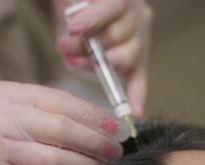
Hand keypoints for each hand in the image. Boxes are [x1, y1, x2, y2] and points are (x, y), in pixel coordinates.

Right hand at [0, 82, 128, 164]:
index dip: (91, 114)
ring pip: (52, 159)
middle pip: (59, 129)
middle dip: (93, 141)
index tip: (113, 125)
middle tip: (114, 150)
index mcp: (3, 94)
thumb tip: (95, 123)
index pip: (58, 101)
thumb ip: (44, 109)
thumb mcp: (8, 105)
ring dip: (83, 164)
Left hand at [55, 0, 152, 118]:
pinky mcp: (137, 63)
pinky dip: (136, 97)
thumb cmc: (77, 3)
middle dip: (89, 45)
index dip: (94, 19)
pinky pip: (138, 80)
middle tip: (65, 47)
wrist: (84, 8)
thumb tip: (74, 34)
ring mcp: (140, 41)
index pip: (114, 7)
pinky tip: (136, 113)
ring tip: (73, 62)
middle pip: (120, 35)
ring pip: (128, 57)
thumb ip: (76, 14)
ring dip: (97, 65)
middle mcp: (138, 17)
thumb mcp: (73, 2)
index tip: (74, 29)